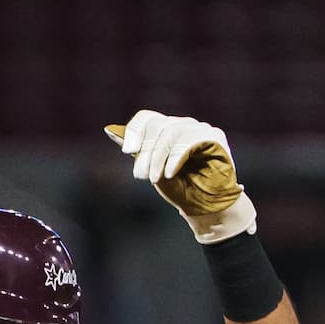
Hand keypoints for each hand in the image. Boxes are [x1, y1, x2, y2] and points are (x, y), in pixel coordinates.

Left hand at [105, 110, 256, 243]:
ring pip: (171, 132)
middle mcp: (183, 125)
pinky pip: (189, 139)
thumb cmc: (179, 188)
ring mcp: (199, 129)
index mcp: (167, 130)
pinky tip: (170, 173)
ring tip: (155, 178)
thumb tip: (110, 130)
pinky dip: (175, 158)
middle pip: (157, 126)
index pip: (146, 118)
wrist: (204, 205)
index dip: (134, 131)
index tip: (127, 151)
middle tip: (141, 176)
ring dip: (158, 158)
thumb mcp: (151, 169)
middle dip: (145, 153)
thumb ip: (136, 150)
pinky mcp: (214, 136)